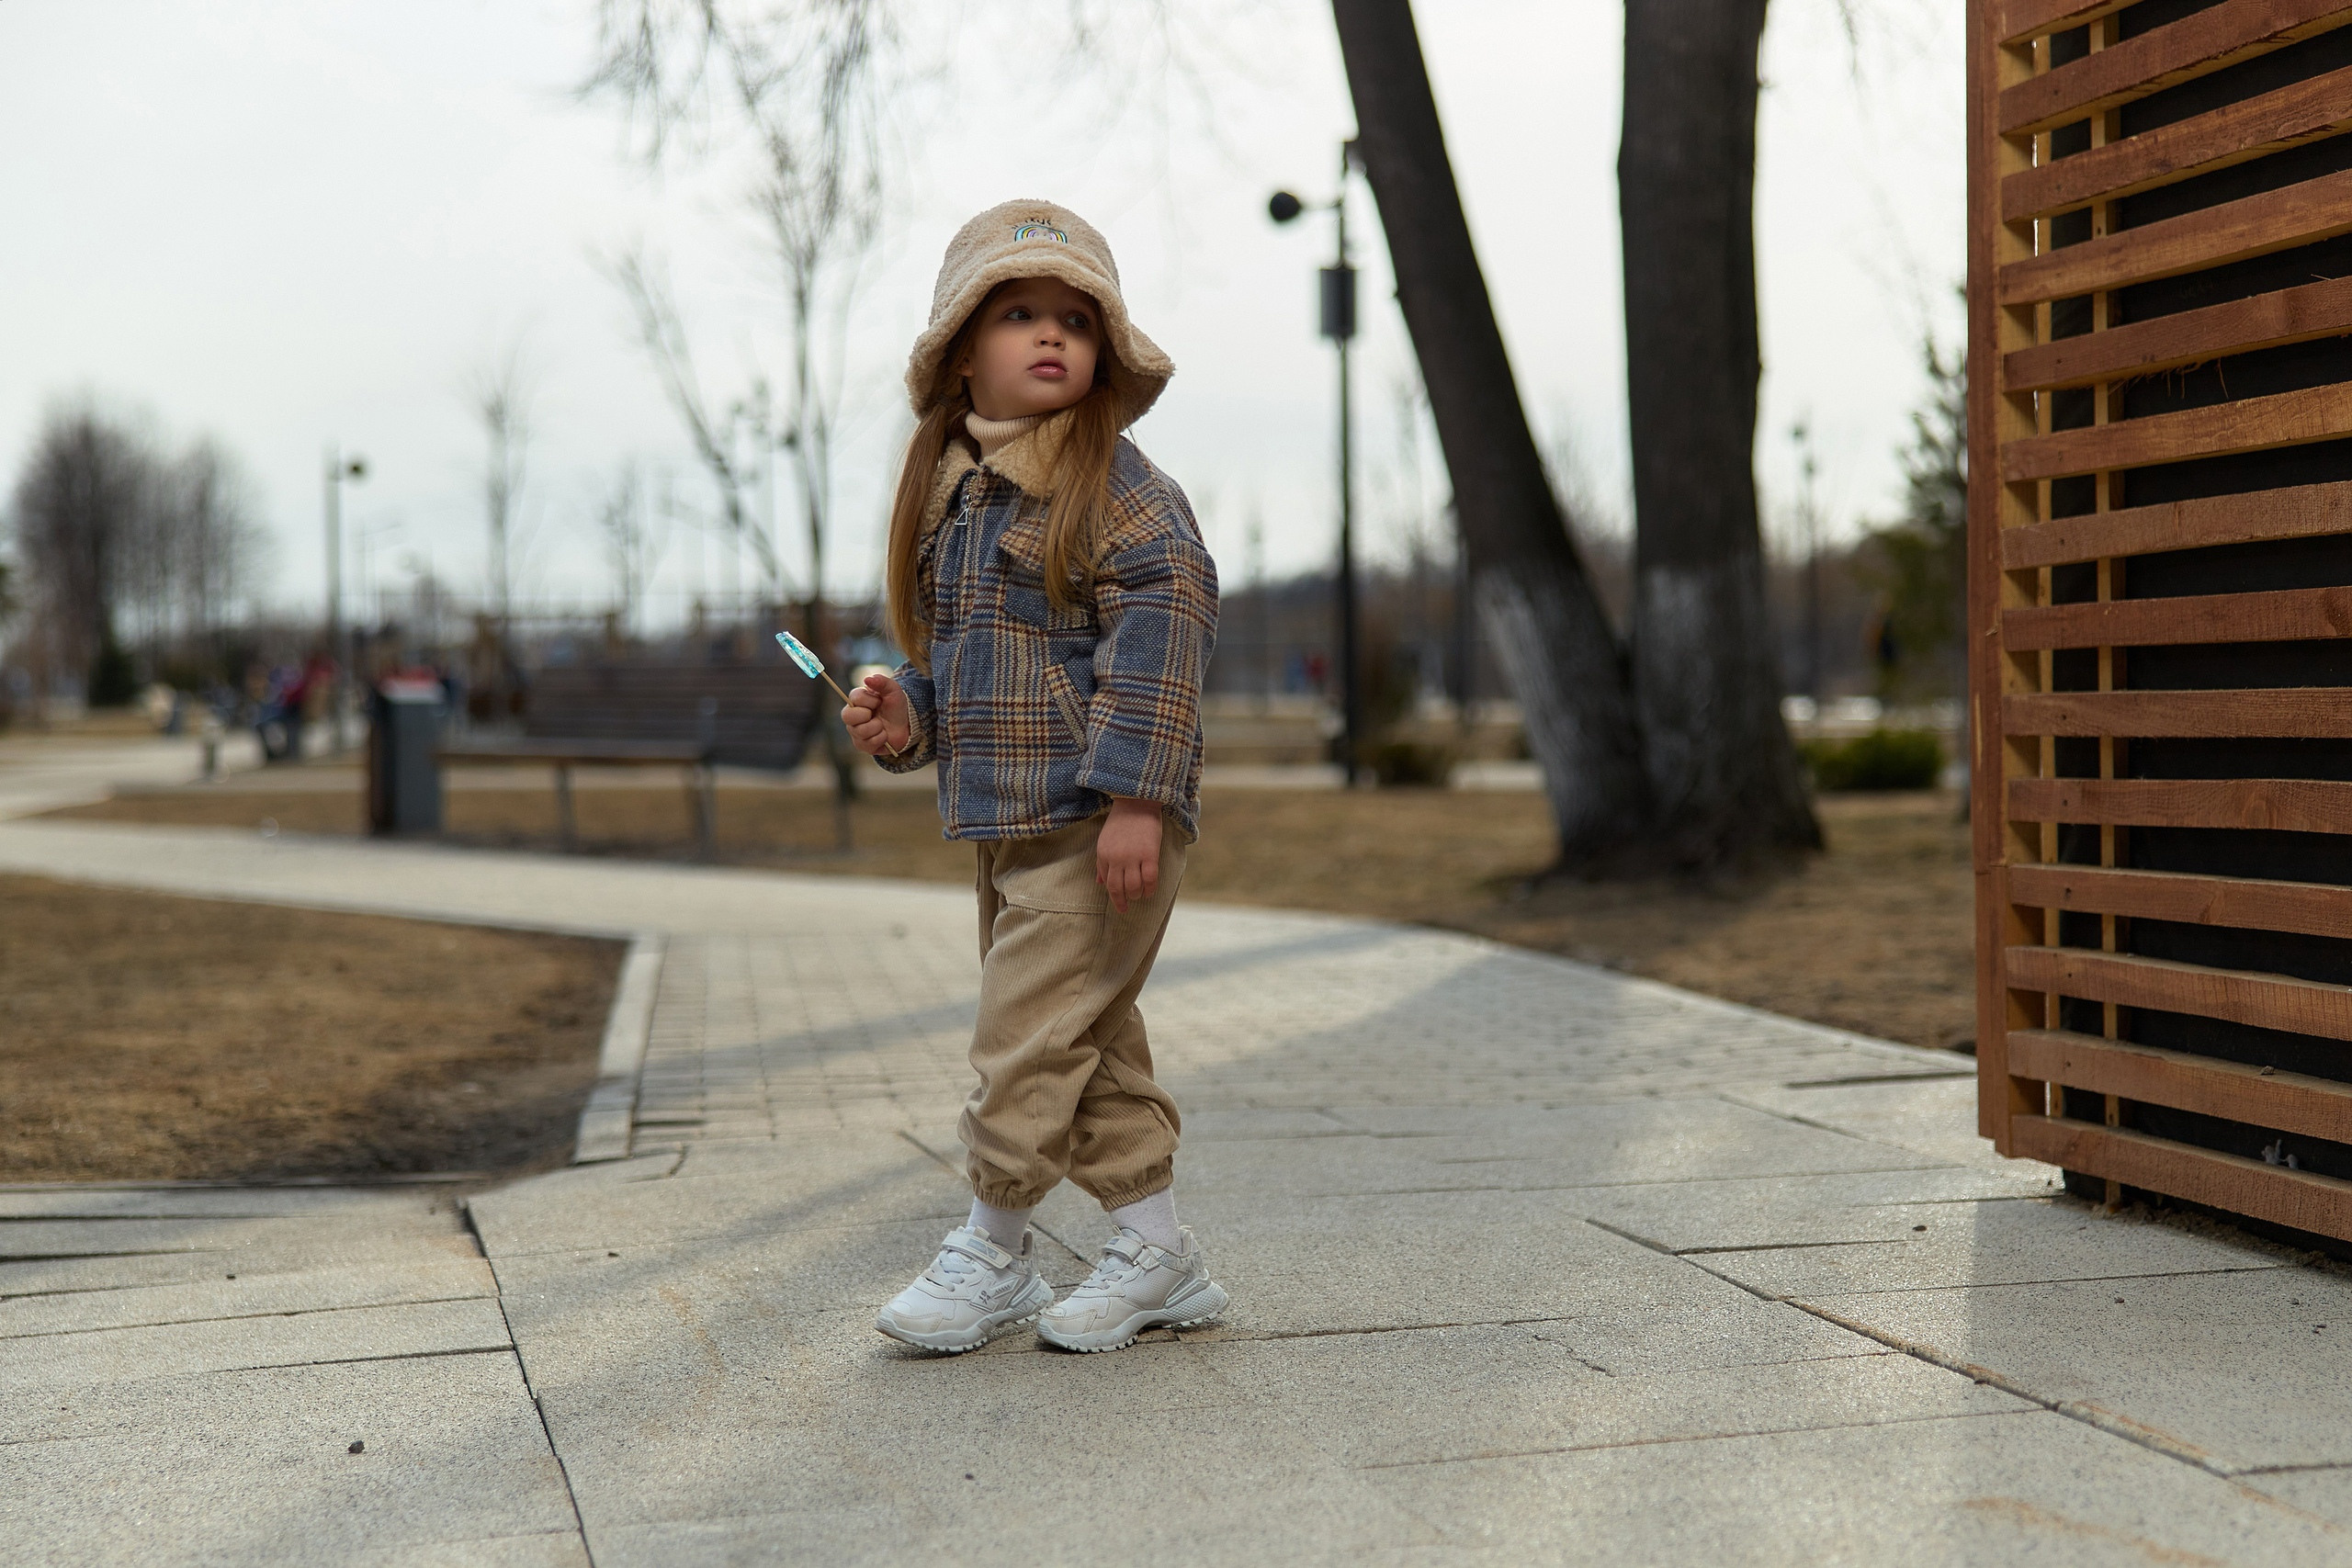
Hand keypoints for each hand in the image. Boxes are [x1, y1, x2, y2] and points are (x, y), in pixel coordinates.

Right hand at [842, 672, 909, 755]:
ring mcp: (854, 731)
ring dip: (878, 727)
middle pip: (847, 716)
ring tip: (882, 726)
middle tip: (877, 715)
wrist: (905, 726)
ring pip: (860, 731)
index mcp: (856, 700)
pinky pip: (868, 744)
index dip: (871, 701)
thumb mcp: (893, 691)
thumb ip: (882, 682)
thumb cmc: (896, 707)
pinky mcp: (861, 745)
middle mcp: (851, 716)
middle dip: (868, 715)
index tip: (880, 701)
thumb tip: (868, 679)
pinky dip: (881, 739)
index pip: (854, 698)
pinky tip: (884, 735)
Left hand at [1096, 797, 1162, 913]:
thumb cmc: (1120, 822)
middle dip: (1123, 901)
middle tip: (1128, 908)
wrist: (1137, 803)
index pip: (1107, 883)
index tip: (1120, 905)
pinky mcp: (1149, 854)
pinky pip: (1150, 879)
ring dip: (1137, 895)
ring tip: (1140, 896)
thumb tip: (1099, 883)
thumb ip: (1101, 863)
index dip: (1114, 897)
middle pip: (1118, 888)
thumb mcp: (1105, 842)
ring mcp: (1133, 857)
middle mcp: (1116, 858)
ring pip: (1133, 887)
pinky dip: (1150, 889)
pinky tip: (1150, 891)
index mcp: (1104, 855)